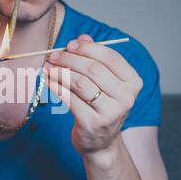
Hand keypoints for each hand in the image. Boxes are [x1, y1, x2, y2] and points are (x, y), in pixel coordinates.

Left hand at [44, 34, 142, 155]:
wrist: (101, 143)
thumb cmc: (101, 107)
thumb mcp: (104, 83)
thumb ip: (96, 59)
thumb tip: (83, 36)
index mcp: (132, 82)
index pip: (110, 57)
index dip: (88, 48)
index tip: (70, 44)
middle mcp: (126, 97)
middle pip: (94, 69)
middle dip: (69, 59)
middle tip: (53, 55)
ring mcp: (111, 112)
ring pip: (80, 83)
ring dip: (60, 72)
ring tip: (48, 67)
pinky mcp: (93, 123)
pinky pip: (70, 99)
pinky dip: (56, 87)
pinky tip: (49, 81)